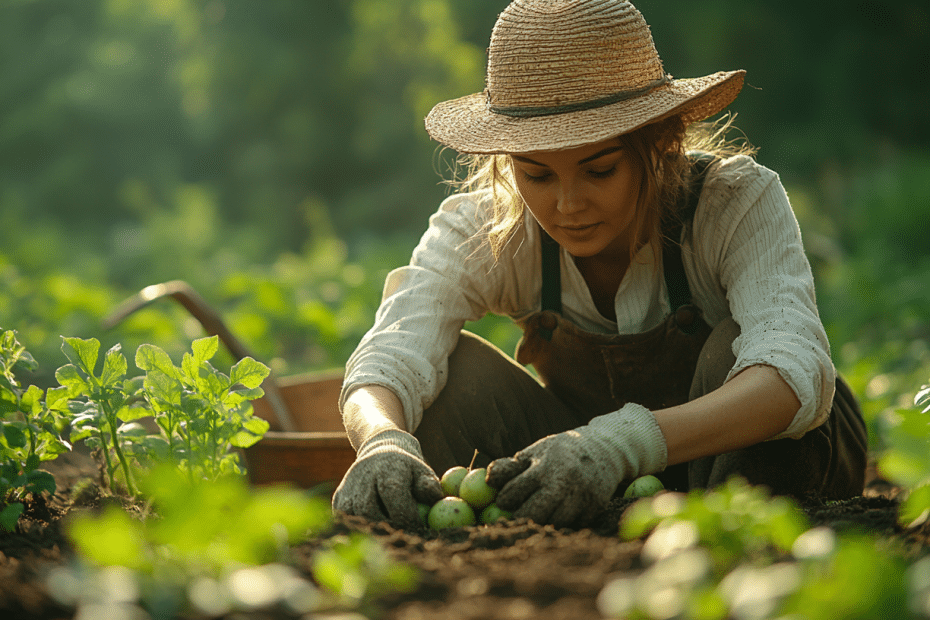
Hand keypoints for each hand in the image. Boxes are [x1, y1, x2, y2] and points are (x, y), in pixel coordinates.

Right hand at [332, 430, 442, 528]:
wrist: (379, 452)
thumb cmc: (407, 470)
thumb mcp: (422, 472)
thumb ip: (429, 487)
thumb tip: (437, 501)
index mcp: (387, 468)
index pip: (394, 496)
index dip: (407, 518)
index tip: (420, 532)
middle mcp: (364, 477)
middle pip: (371, 512)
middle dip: (389, 529)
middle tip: (405, 542)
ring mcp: (348, 488)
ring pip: (356, 520)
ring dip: (374, 533)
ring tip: (391, 539)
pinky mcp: (339, 499)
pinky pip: (347, 523)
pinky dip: (361, 532)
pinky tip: (375, 534)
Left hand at [486, 403, 666, 527]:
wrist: (604, 450)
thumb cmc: (560, 452)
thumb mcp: (535, 452)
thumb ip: (510, 466)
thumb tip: (487, 479)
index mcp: (545, 466)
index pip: (516, 491)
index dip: (505, 499)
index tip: (502, 501)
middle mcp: (564, 482)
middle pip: (534, 513)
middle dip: (520, 517)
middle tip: (514, 517)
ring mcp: (581, 497)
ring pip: (552, 523)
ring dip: (542, 522)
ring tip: (536, 516)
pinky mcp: (594, 509)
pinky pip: (572, 525)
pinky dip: (562, 523)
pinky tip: (557, 515)